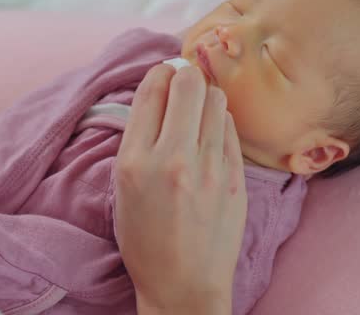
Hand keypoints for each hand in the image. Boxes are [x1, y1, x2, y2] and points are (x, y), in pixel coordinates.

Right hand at [114, 64, 246, 314]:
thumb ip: (139, 137)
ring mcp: (209, 169)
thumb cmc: (146, 238)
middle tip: (183, 87)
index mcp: (135, 161)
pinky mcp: (236, 178)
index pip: (152, 89)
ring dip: (205, 97)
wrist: (184, 285)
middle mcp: (172, 160)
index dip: (159, 74)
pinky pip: (230, 127)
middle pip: (189, 82)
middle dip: (185, 76)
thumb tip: (159, 87)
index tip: (163, 78)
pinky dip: (219, 123)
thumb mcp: (124, 186)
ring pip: (215, 99)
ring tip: (197, 115)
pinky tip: (210, 138)